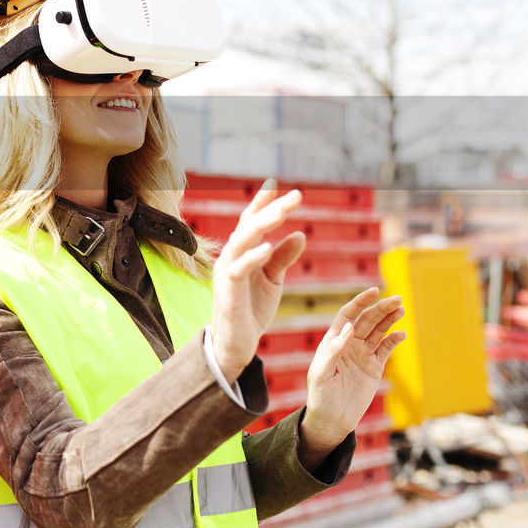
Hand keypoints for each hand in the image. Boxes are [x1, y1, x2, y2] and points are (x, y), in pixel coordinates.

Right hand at [210, 179, 306, 378]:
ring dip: (262, 225)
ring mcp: (227, 272)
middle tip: (297, 195)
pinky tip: (269, 247)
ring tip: (283, 212)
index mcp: (242, 253)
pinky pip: (238, 269)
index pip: (251, 221)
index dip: (263, 203)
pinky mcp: (227, 290)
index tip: (277, 184)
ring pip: (242, 241)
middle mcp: (231, 257)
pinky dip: (252, 257)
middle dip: (271, 208)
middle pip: (249, 225)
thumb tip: (300, 234)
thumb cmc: (250, 309)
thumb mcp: (272, 280)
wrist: (235, 343)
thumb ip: (282, 257)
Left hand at [299, 288, 405, 466]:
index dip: (360, 302)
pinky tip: (401, 335)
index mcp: (333, 341)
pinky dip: (394, 340)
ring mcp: (362, 354)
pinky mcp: (374, 367)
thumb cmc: (320, 396)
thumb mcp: (321, 373)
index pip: (348, 315)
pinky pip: (386, 349)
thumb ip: (333, 350)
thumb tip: (349, 328)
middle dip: (381, 308)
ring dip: (389, 319)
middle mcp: (348, 344)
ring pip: (378, 331)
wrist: (332, 419)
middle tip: (397, 300)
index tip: (374, 292)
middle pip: (367, 320)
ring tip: (401, 309)